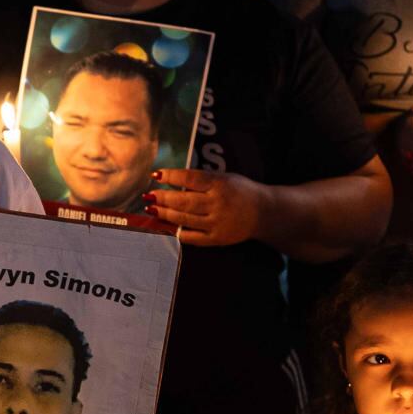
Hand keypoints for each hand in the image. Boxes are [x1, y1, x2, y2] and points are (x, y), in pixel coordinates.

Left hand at [145, 169, 268, 246]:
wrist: (264, 213)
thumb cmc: (240, 191)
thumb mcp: (224, 177)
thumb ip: (201, 179)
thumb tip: (171, 179)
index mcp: (220, 184)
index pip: (190, 179)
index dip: (171, 176)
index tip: (156, 174)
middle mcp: (218, 204)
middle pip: (184, 201)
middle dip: (163, 198)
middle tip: (149, 195)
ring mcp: (216, 223)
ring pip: (184, 219)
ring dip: (165, 214)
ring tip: (152, 208)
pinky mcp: (216, 238)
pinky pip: (191, 237)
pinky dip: (176, 231)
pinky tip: (165, 225)